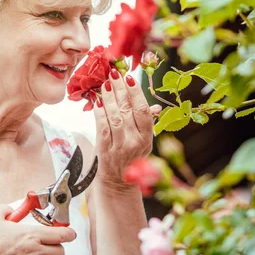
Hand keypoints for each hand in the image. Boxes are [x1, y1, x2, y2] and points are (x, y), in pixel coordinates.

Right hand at [0, 205, 75, 254]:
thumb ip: (5, 208)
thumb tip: (10, 210)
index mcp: (30, 235)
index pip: (62, 235)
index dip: (69, 232)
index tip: (69, 231)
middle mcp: (33, 252)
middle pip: (60, 252)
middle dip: (59, 246)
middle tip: (52, 241)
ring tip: (39, 250)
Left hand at [93, 69, 161, 191]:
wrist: (118, 181)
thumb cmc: (133, 155)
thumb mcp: (145, 140)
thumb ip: (147, 122)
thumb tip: (156, 108)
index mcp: (147, 137)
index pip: (143, 111)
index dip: (136, 93)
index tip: (130, 78)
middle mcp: (134, 142)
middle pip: (127, 110)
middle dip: (120, 89)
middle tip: (114, 73)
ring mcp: (119, 146)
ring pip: (114, 117)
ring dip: (109, 98)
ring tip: (105, 83)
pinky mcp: (104, 150)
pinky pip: (101, 127)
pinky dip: (99, 112)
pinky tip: (97, 100)